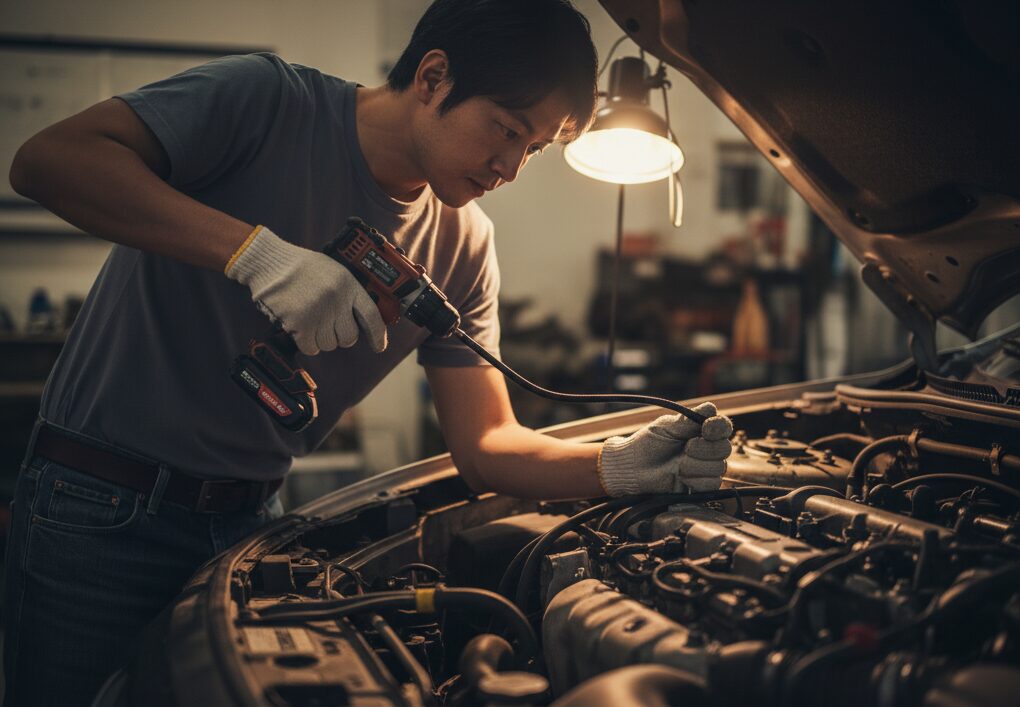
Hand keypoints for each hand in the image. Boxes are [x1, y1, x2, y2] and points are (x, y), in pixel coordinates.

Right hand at [226, 226, 386, 354]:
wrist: (270, 262)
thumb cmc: (302, 267)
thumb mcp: (334, 272)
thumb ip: (348, 293)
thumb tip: (361, 321)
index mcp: (348, 284)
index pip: (372, 316)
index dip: (378, 335)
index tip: (379, 346)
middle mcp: (336, 299)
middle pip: (349, 337)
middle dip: (340, 336)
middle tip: (328, 325)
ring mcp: (318, 312)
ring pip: (329, 345)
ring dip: (320, 339)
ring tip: (310, 319)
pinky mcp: (300, 323)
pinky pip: (311, 348)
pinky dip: (306, 342)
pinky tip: (300, 326)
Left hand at [598, 402, 732, 495]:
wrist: (633, 467)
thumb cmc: (648, 443)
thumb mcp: (666, 427)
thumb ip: (688, 420)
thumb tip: (710, 408)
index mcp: (701, 431)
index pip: (723, 427)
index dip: (719, 427)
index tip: (706, 429)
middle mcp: (708, 449)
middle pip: (725, 448)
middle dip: (704, 449)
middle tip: (685, 449)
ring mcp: (705, 469)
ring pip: (718, 467)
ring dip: (695, 465)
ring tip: (677, 465)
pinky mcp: (701, 487)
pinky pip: (711, 485)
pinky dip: (695, 480)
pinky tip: (681, 477)